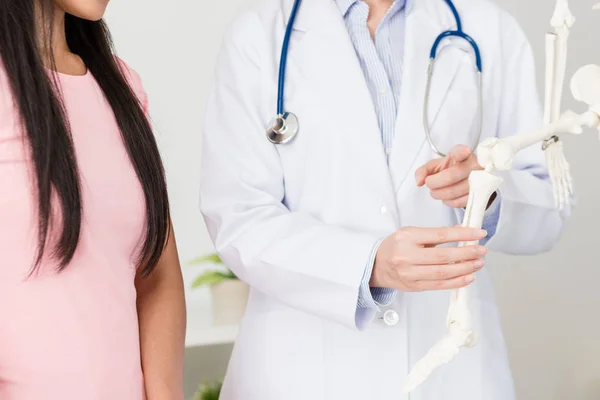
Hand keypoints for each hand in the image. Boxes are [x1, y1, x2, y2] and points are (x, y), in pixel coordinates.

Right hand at [370, 226, 487, 291]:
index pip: (440, 235)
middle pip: (443, 256)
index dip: (462, 234)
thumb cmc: (396, 246)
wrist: (376, 265)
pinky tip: (468, 277)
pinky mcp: (414, 286)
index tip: (478, 233)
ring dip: (465, 268)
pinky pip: (439, 285)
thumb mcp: (411, 233)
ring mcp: (410, 273)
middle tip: (481, 250)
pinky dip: (456, 282)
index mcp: (407, 237)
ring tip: (478, 263)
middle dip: (467, 253)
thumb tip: (462, 233)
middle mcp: (407, 256)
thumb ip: (435, 234)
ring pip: (443, 272)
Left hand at [415, 144, 482, 208]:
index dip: (461, 153)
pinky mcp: (481, 195)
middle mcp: (474, 165)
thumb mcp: (435, 166)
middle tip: (430, 184)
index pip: (462, 152)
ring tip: (436, 191)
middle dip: (434, 184)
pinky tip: (447, 197)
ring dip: (440, 194)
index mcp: (463, 154)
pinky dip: (449, 202)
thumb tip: (419, 182)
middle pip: (450, 177)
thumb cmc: (450, 170)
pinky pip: (460, 202)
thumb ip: (423, 171)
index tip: (463, 151)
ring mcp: (480, 180)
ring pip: (454, 192)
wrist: (466, 179)